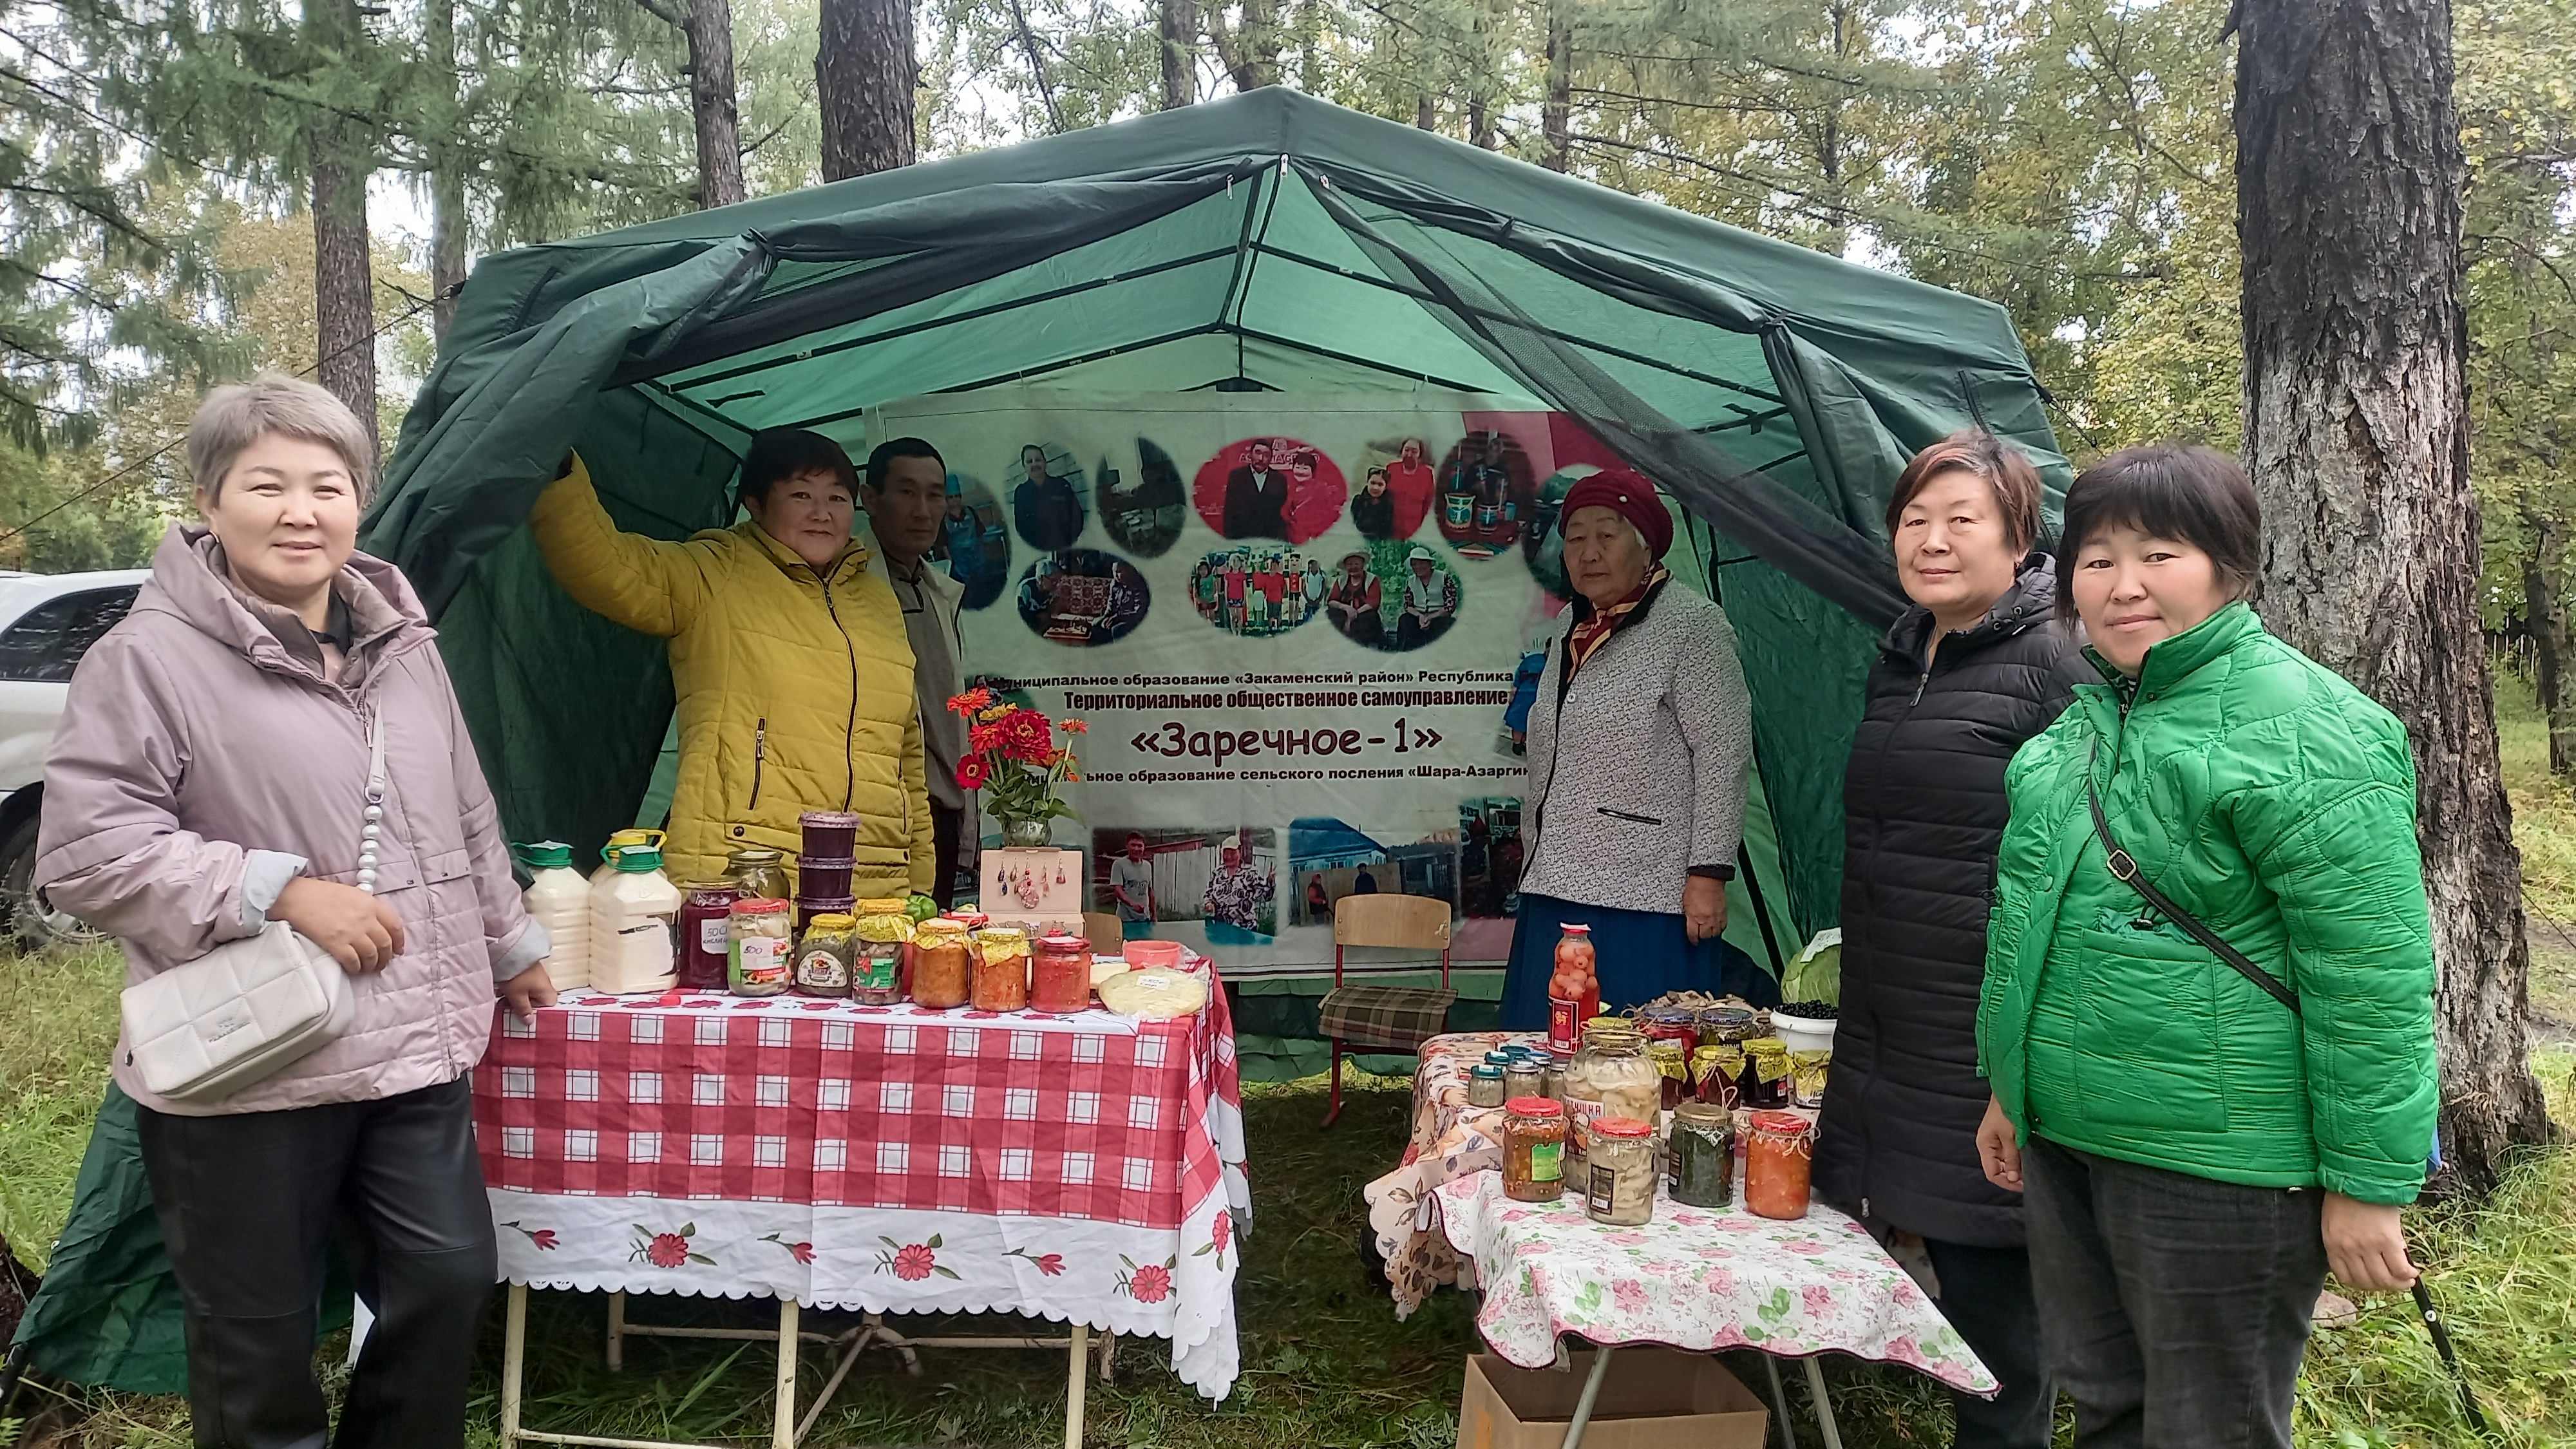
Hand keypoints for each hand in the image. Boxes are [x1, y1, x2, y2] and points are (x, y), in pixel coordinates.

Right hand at [274, 876, 404, 972]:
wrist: (296, 897)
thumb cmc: (321, 894)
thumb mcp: (352, 894)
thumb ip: (368, 908)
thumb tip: (379, 926)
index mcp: (371, 904)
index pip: (395, 925)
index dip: (399, 941)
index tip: (398, 950)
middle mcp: (365, 918)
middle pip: (385, 943)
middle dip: (386, 956)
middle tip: (382, 963)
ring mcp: (352, 932)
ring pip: (371, 955)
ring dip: (372, 964)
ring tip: (368, 968)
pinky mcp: (336, 943)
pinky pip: (353, 961)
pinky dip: (356, 967)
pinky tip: (354, 968)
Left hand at [501, 963, 557, 1020]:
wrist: (510, 953)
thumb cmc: (517, 977)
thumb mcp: (517, 997)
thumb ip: (524, 1011)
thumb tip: (530, 1022)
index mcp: (547, 992)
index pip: (548, 1008)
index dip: (537, 1013)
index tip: (524, 1016)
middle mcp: (545, 984)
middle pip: (537, 1001)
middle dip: (523, 1006)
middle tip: (509, 1009)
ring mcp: (536, 977)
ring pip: (528, 993)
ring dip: (517, 998)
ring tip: (502, 1000)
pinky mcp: (527, 971)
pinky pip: (523, 986)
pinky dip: (515, 990)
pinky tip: (502, 991)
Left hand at [1683, 875, 1726, 942]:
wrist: (1708, 878)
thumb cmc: (1694, 888)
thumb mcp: (1685, 903)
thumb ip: (1688, 916)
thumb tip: (1690, 923)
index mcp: (1694, 917)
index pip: (1693, 934)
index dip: (1693, 939)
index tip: (1693, 940)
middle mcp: (1706, 919)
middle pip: (1706, 936)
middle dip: (1702, 936)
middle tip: (1700, 935)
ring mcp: (1716, 917)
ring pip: (1715, 933)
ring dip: (1711, 933)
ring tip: (1708, 931)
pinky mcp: (1724, 913)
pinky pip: (1723, 926)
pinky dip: (1719, 927)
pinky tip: (1716, 925)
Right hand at [1976, 1095, 2023, 1191]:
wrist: (2010, 1090)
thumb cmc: (2007, 1109)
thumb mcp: (2011, 1136)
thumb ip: (2012, 1158)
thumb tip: (2012, 1178)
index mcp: (1985, 1145)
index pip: (1992, 1173)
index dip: (2007, 1182)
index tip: (2023, 1186)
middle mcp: (1988, 1145)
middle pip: (1997, 1169)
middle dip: (2012, 1176)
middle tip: (2029, 1180)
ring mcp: (1995, 1141)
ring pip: (2003, 1163)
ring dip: (2015, 1168)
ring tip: (2029, 1170)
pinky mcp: (2002, 1137)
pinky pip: (2008, 1154)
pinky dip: (2016, 1159)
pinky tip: (2026, 1160)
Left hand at [2321, 1192, 2417, 1291]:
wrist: (2359, 1176)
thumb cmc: (2345, 1197)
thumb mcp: (2334, 1222)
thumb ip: (2344, 1243)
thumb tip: (2366, 1260)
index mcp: (2333, 1246)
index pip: (2346, 1278)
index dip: (2362, 1284)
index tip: (2373, 1283)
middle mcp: (2349, 1250)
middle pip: (2368, 1282)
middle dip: (2382, 1286)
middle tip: (2393, 1282)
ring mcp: (2368, 1247)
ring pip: (2384, 1279)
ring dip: (2397, 1284)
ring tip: (2406, 1280)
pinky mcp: (2387, 1241)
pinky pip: (2399, 1268)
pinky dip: (2407, 1274)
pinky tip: (2412, 1272)